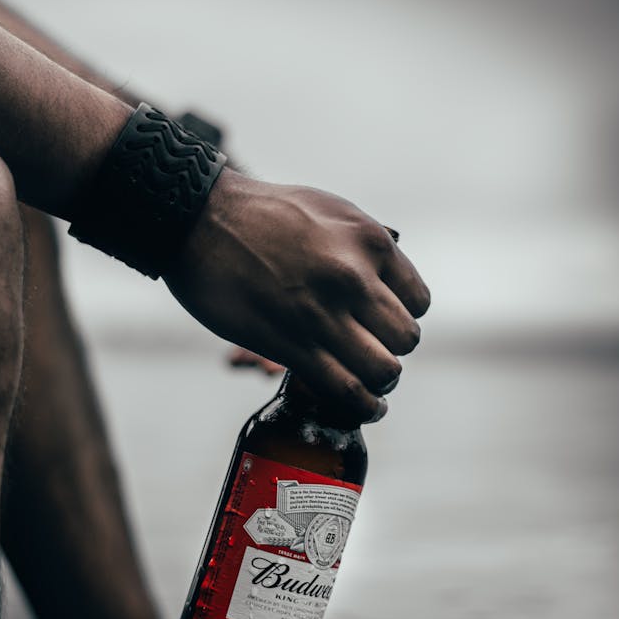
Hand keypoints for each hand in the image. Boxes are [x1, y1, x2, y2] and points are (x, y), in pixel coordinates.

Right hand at [163, 168, 429, 422]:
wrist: (200, 220)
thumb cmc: (261, 213)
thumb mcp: (330, 211)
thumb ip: (363, 246)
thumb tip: (389, 271)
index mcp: (370, 243)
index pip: (418, 302)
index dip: (401, 316)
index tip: (380, 323)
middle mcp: (354, 279)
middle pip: (405, 339)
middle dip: (392, 350)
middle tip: (370, 350)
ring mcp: (323, 315)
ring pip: (383, 370)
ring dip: (380, 383)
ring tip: (372, 385)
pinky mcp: (292, 346)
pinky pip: (345, 389)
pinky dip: (362, 407)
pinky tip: (366, 408)